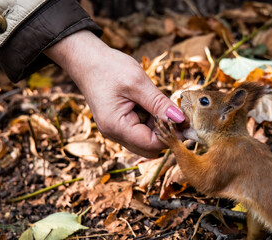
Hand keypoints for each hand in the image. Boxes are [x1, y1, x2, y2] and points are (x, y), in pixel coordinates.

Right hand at [44, 30, 184, 156]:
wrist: (86, 60)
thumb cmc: (108, 68)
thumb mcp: (138, 83)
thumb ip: (160, 104)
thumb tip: (181, 120)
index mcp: (116, 126)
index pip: (152, 145)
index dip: (171, 135)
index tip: (185, 121)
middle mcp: (114, 134)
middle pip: (150, 147)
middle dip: (166, 133)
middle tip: (173, 111)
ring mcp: (116, 130)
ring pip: (146, 140)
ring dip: (158, 126)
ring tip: (157, 103)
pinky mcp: (119, 123)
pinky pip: (140, 130)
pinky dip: (150, 121)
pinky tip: (149, 104)